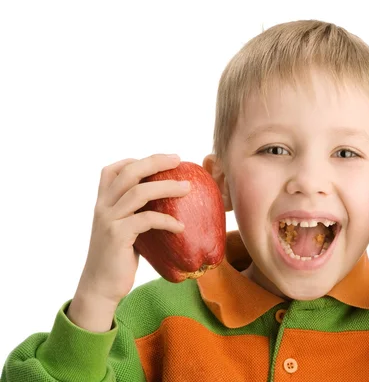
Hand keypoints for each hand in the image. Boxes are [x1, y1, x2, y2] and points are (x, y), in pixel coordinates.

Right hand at [68, 153, 190, 330]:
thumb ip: (135, 214)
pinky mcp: (117, 236)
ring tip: (188, 188)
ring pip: (139, 192)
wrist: (99, 288)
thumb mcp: (123, 230)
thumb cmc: (117, 259)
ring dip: (167, 186)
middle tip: (178, 160)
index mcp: (102, 202)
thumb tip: (165, 204)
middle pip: (129, 172)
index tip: (160, 160)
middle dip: (155, 162)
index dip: (135, 160)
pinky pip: (147, 219)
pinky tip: (181, 227)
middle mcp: (103, 206)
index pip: (112, 170)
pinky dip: (167, 220)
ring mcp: (109, 220)